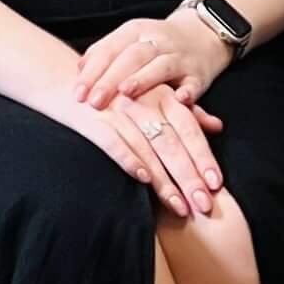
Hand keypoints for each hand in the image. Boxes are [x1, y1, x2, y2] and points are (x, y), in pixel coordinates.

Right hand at [57, 80, 226, 217]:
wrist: (65, 76)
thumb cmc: (116, 90)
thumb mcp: (153, 93)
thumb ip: (186, 111)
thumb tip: (217, 126)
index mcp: (162, 94)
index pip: (189, 130)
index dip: (204, 157)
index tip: (217, 184)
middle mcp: (144, 101)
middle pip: (172, 144)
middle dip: (190, 177)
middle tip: (204, 205)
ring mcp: (118, 111)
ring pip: (147, 148)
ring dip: (165, 181)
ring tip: (180, 207)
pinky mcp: (94, 119)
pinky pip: (114, 141)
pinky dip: (129, 159)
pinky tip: (143, 179)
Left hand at [76, 11, 232, 112]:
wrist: (202, 33)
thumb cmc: (155, 44)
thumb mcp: (130, 41)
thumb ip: (105, 53)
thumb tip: (78, 69)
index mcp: (135, 31)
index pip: (109, 49)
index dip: (92, 71)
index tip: (78, 94)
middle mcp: (156, 41)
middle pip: (131, 58)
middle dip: (111, 79)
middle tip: (94, 102)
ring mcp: (179, 56)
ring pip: (160, 65)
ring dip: (144, 79)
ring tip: (126, 93)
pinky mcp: (199, 73)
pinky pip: (194, 82)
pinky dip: (188, 91)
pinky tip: (180, 100)